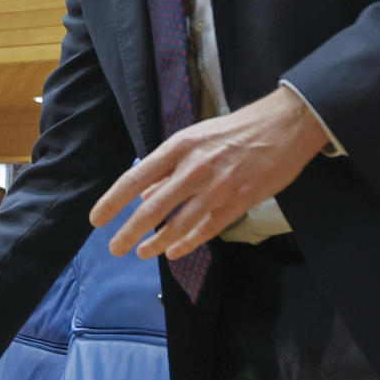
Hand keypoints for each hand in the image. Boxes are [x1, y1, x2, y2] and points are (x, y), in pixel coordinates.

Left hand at [90, 85, 329, 260]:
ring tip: (141, 253)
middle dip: (129, 232)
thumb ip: (168, 168)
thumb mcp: (194, 138)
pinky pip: (207, 230)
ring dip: (157, 243)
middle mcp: (193, 169)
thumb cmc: (234, 131)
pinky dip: (187, 244)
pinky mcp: (238, 202)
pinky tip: (174, 253)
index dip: (113, 202)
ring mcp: (217, 188)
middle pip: (153, 209)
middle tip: (115, 249)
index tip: (96, 219)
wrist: (283, 127)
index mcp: (178, 148)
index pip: (135, 178)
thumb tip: (144, 197)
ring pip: (179, 225)